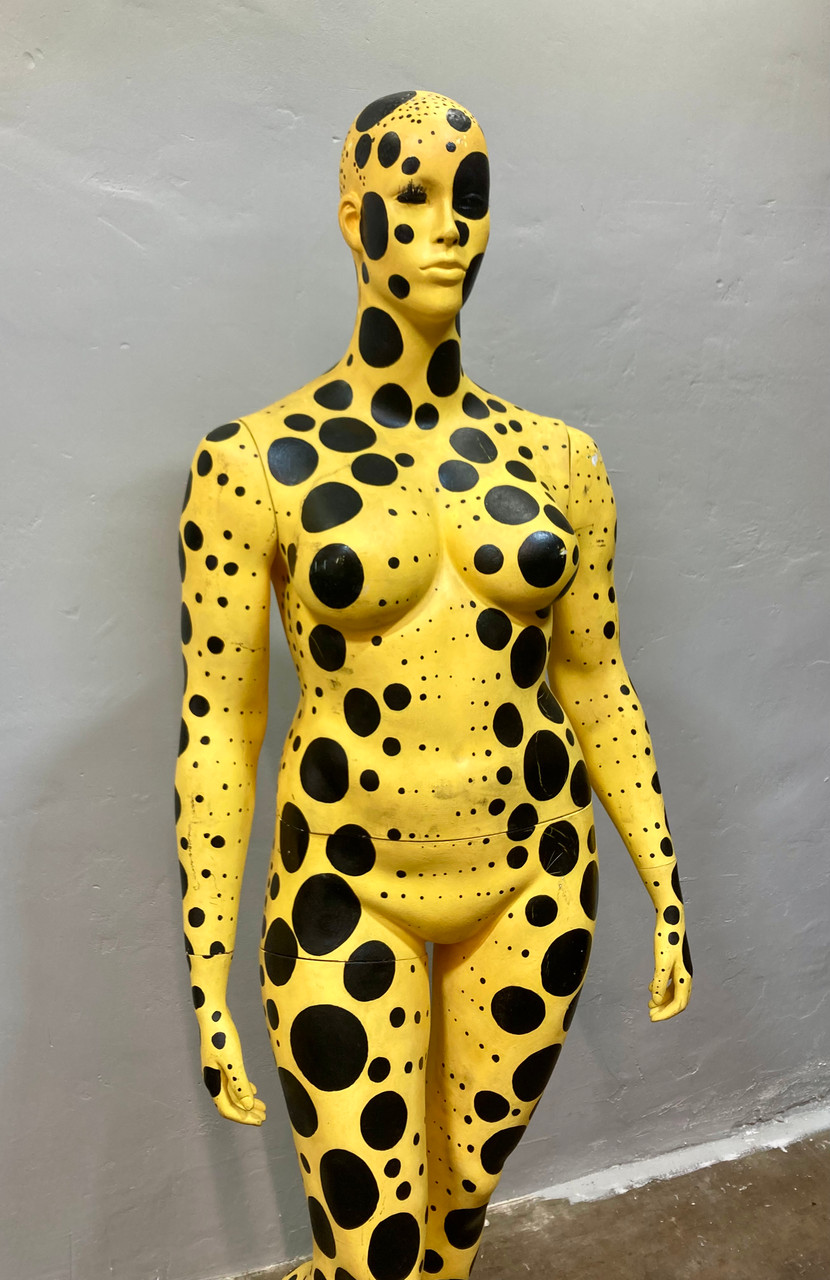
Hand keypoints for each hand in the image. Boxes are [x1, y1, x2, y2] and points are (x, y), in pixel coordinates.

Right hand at [196, 1003, 266, 1124]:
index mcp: (213, 1082)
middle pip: (230, 1104)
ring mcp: (216, 1070)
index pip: (227, 1109)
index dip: (243, 1118)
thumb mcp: (232, 1060)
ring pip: (232, 1094)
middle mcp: (213, 1080)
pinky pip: (232, 1082)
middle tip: (264, 1117)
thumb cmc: (221, 1035)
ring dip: (247, 1102)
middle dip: (247, 1113)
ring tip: (263, 1107)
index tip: (260, 1120)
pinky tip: (254, 1090)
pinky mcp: (222, 1061)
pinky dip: (244, 1089)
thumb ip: (239, 1084)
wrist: (212, 1013)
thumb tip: (248, 1106)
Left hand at [648, 918, 692, 1022]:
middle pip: (678, 1000)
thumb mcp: (661, 962)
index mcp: (684, 977)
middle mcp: (685, 975)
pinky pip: (670, 982)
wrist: (669, 920)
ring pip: (674, 992)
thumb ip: (659, 982)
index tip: (652, 1018)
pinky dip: (661, 988)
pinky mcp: (674, 963)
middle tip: (650, 1015)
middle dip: (665, 1010)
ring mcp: (680, 969)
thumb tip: (655, 1001)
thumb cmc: (667, 939)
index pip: (679, 1003)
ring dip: (662, 1000)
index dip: (667, 1014)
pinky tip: (650, 988)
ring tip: (649, 1005)